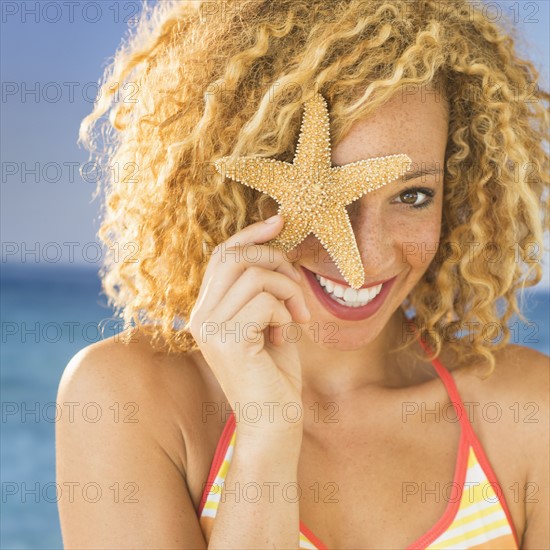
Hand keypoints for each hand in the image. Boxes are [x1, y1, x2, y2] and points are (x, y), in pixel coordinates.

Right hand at [187, 215, 309, 437]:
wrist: (274, 422)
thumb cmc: (275, 372)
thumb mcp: (269, 321)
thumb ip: (264, 288)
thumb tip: (275, 245)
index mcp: (207, 309)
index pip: (222, 255)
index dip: (250, 234)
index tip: (279, 221)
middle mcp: (201, 316)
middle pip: (238, 257)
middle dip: (277, 260)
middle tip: (297, 288)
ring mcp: (211, 328)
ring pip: (256, 275)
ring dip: (288, 290)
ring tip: (297, 317)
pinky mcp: (229, 340)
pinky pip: (266, 300)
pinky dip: (286, 312)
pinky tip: (286, 334)